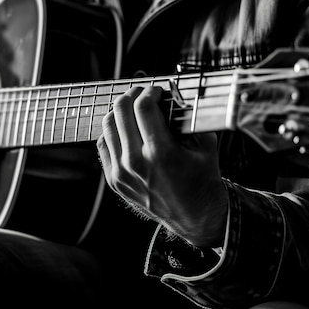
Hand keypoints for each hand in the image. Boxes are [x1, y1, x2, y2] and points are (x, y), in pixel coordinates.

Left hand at [96, 86, 227, 246]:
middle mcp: (136, 162)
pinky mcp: (113, 180)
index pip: (143, 107)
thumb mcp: (205, 146)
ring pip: (107, 125)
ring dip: (120, 111)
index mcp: (160, 153)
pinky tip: (125, 129)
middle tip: (142, 93)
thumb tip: (175, 95)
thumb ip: (189, 119)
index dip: (149, 91)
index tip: (157, 90)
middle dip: (132, 94)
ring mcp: (121, 173)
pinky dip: (112, 132)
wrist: (195, 217)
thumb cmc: (202, 181)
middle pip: (120, 110)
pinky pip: (103, 145)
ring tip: (133, 108)